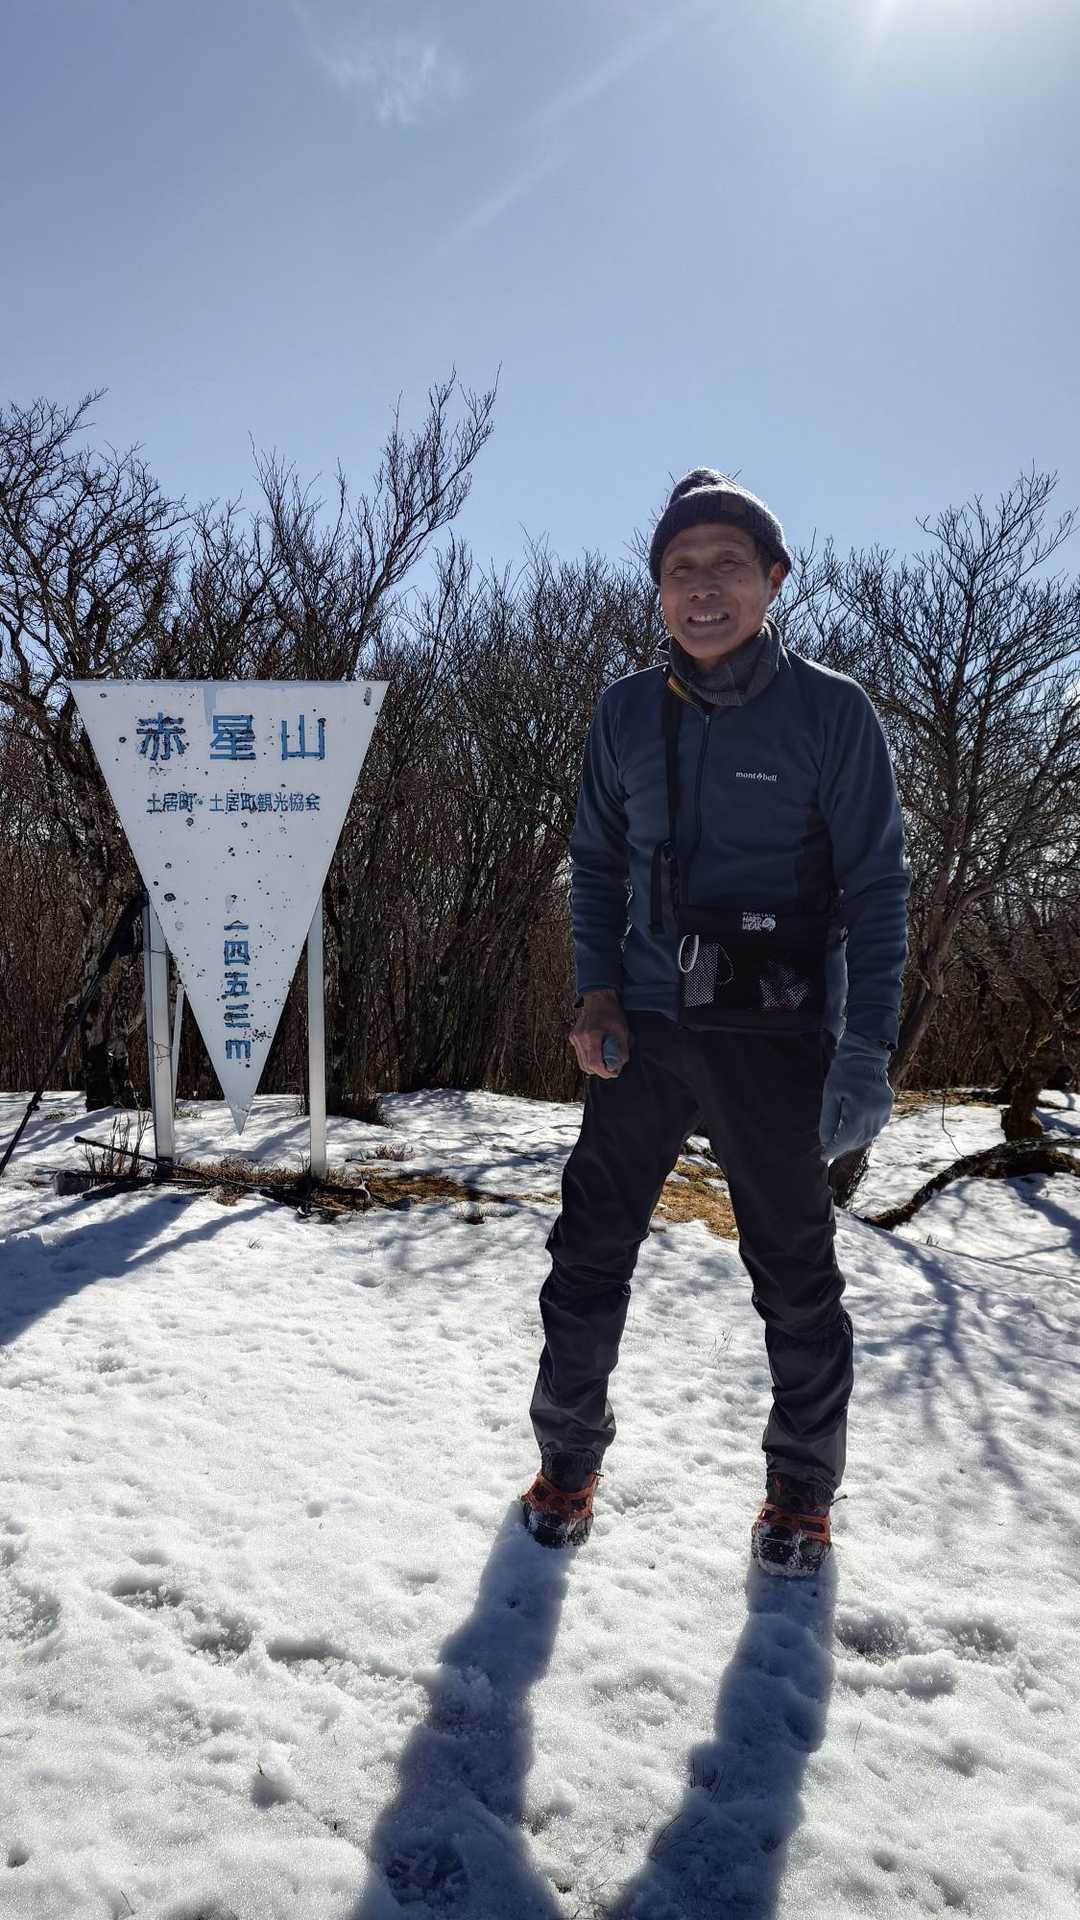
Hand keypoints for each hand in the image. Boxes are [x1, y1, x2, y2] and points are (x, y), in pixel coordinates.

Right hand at [570, 989, 629, 1078]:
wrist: (599, 998)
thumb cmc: (611, 1012)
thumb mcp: (622, 1031)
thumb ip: (621, 1050)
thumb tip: (618, 1066)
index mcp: (592, 1035)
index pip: (594, 1063)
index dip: (604, 1072)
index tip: (613, 1073)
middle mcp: (580, 1038)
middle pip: (586, 1066)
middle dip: (600, 1071)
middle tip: (612, 1068)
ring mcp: (574, 1038)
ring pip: (582, 1062)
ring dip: (594, 1066)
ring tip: (606, 1060)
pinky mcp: (573, 1038)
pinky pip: (580, 1055)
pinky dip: (590, 1058)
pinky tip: (599, 1052)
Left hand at [820, 1031, 892, 1160]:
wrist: (865, 1054)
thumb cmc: (843, 1073)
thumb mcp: (829, 1095)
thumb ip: (828, 1120)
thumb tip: (825, 1142)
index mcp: (859, 1112)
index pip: (845, 1139)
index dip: (833, 1149)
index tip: (823, 1156)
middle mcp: (875, 1115)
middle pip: (857, 1140)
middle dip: (842, 1146)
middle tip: (829, 1148)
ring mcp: (884, 1111)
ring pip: (868, 1136)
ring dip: (853, 1141)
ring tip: (839, 1141)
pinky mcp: (887, 1108)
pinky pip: (876, 1127)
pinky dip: (864, 1132)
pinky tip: (853, 1130)